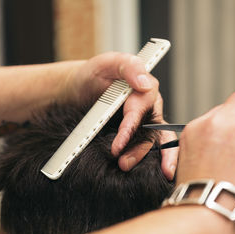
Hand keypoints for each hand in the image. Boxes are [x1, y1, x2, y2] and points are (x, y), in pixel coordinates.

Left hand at [64, 52, 177, 179]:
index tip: (118, 144)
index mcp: (145, 87)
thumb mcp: (107, 63)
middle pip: (154, 129)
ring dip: (142, 156)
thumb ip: (127, 66)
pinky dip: (145, 158)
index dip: (131, 127)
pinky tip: (139, 169)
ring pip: (153, 140)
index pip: (143, 109)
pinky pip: (146, 145)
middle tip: (125, 163)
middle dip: (142, 149)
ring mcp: (144, 119)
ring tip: (124, 166)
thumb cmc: (93, 74)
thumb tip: (144, 83)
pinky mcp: (137, 131)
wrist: (79, 89)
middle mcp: (149, 105)